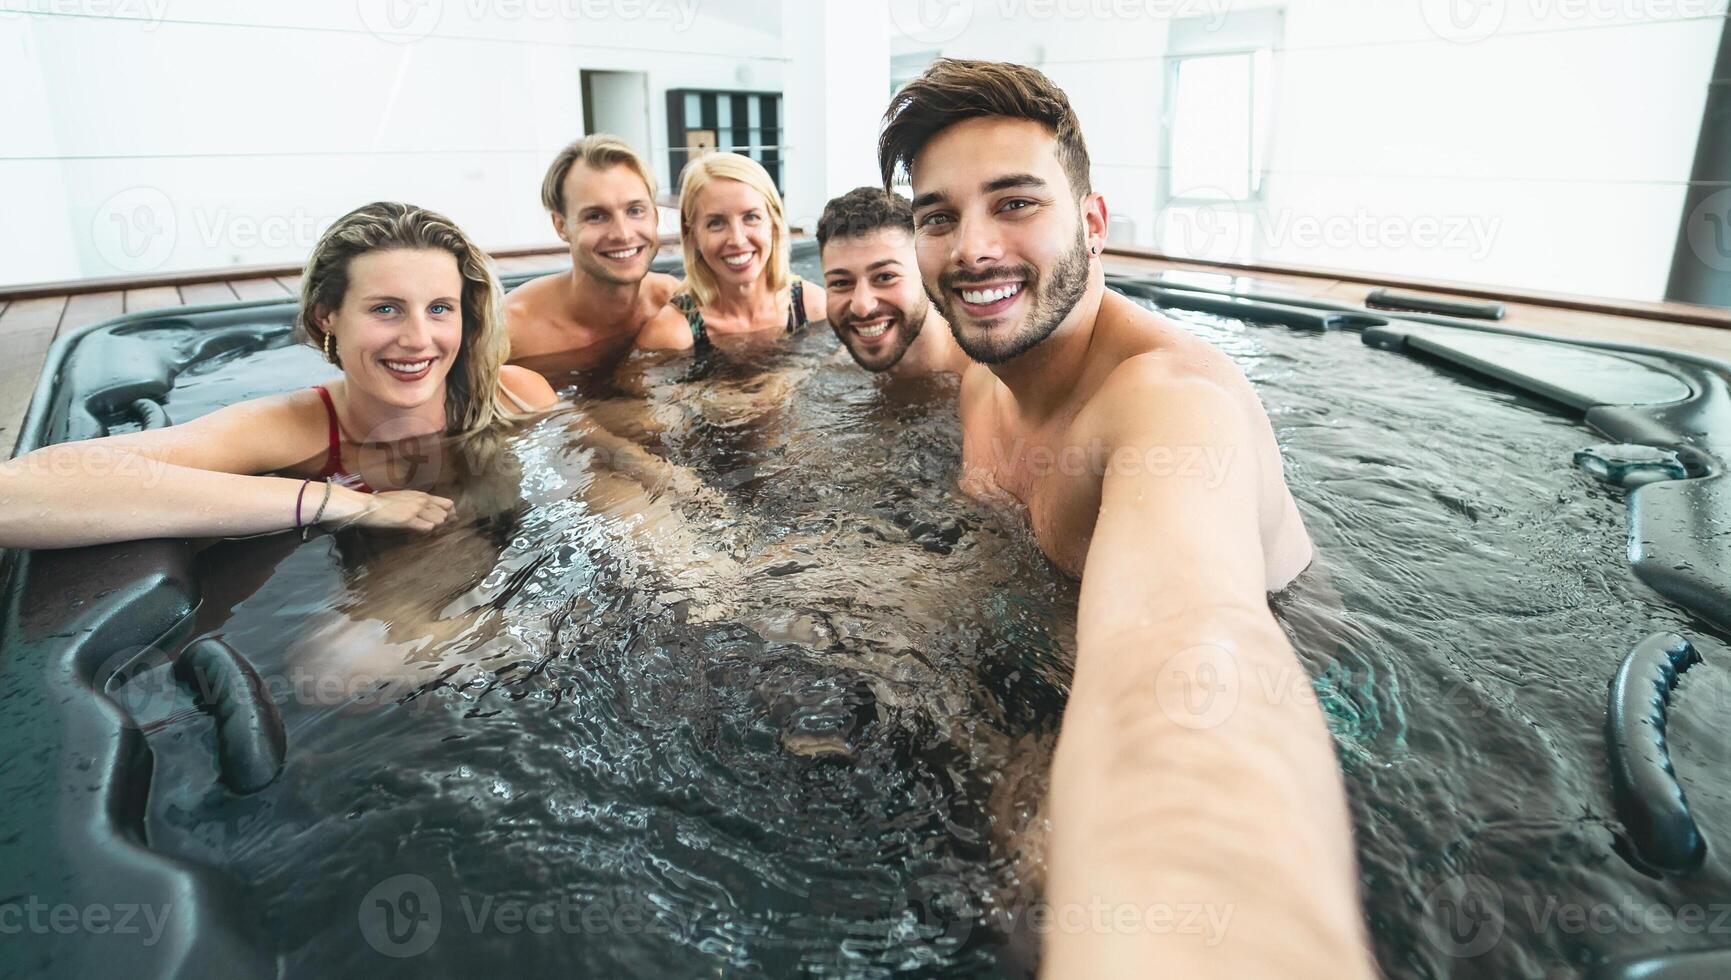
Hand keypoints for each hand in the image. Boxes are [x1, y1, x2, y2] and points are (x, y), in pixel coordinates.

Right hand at [324, 486, 454, 532]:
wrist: (368, 505)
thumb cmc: (384, 503)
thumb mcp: (405, 497)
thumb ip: (419, 503)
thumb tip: (431, 511)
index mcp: (422, 495)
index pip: (448, 503)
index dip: (450, 514)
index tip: (448, 521)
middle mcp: (422, 501)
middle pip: (446, 514)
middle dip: (444, 523)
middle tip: (437, 530)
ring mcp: (416, 509)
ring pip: (439, 521)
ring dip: (435, 527)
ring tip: (424, 530)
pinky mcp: (409, 519)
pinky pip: (428, 527)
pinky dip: (426, 532)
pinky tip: (418, 532)